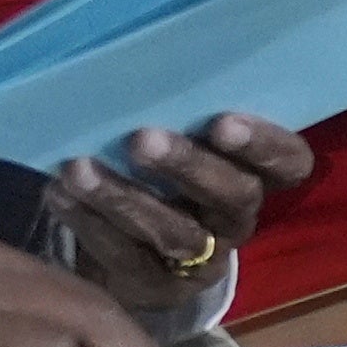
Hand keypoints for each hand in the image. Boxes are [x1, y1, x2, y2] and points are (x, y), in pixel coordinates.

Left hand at [45, 114, 309, 319]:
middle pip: (233, 197)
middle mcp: (236, 219)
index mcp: (256, 174)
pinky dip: (88, 223)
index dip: (265, 145)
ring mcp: (200, 260)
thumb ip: (181, 113)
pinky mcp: (157, 286)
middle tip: (141, 140)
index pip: (288, 162)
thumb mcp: (183, 139)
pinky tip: (59, 193)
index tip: (223, 122)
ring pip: (176, 234)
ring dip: (125, 198)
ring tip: (78, 168)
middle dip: (188, 166)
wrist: (128, 244)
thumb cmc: (159, 169)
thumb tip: (139, 60)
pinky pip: (126, 257)